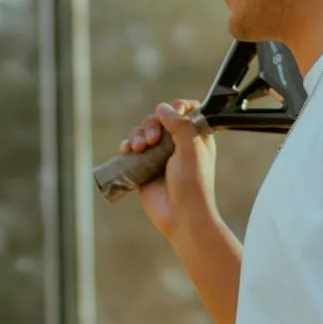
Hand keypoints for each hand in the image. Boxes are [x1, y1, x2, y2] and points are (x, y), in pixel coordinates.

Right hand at [118, 99, 216, 239]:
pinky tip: (127, 150)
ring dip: (137, 134)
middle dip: (152, 124)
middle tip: (153, 140)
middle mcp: (177, 143)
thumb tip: (163, 107)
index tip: (173, 113)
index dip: (178, 107)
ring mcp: (160, 155)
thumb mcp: (192, 149)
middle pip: (160, 118)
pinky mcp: (144, 167)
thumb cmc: (192, 183)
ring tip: (139, 148)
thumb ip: (180, 124)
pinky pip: (132, 149)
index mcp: (195, 137)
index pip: (187, 110)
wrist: (181, 216)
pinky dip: (127, 145)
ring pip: (143, 132)